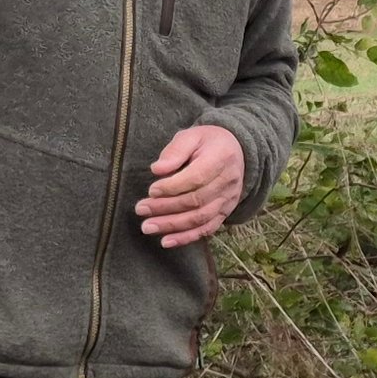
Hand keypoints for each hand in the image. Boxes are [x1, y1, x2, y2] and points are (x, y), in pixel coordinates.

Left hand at [135, 124, 245, 247]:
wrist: (235, 152)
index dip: (172, 187)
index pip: (196, 177)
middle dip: (166, 208)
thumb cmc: (207, 143)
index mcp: (221, 158)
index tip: (151, 191)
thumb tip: (157, 169)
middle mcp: (228, 182)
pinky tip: (167, 241)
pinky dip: (186, 238)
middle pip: (196, 201)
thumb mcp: (191, 136)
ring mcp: (228, 200)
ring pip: (200, 218)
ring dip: (172, 225)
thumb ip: (175, 151)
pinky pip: (206, 229)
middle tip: (141, 209)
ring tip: (148, 227)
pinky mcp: (224, 213)